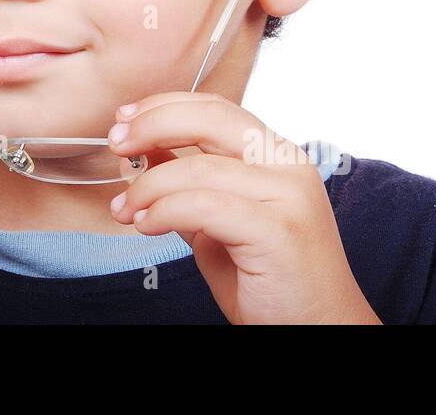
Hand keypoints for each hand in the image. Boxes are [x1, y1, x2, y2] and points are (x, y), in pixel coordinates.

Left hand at [106, 92, 380, 323]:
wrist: (319, 329)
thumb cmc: (269, 280)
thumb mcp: (218, 221)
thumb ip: (188, 184)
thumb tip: (144, 150)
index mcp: (277, 154)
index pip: (215, 108)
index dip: (164, 107)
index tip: (125, 119)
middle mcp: (288, 164)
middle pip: (210, 119)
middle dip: (152, 124)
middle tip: (116, 144)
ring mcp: (288, 195)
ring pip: (198, 167)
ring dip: (147, 186)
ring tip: (123, 209)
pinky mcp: (279, 231)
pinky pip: (205, 206)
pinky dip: (165, 210)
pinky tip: (146, 225)